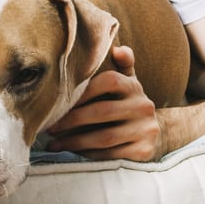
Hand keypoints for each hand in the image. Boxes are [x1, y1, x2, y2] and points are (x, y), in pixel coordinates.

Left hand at [46, 46, 166, 160]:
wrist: (155, 132)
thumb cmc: (128, 103)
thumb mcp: (127, 82)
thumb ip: (122, 64)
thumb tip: (117, 48)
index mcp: (134, 86)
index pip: (109, 81)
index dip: (84, 90)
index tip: (60, 101)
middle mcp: (144, 106)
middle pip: (102, 112)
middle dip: (72, 120)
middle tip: (50, 127)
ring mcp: (146, 129)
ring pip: (104, 137)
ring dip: (75, 142)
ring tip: (54, 144)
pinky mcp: (145, 151)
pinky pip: (111, 155)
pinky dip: (89, 155)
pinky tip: (73, 154)